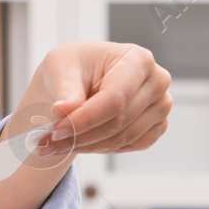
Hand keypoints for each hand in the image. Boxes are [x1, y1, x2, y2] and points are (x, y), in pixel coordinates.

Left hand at [21, 41, 172, 157]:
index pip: (114, 100)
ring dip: (86, 146)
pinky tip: (80, 141)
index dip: (83, 120)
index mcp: (137, 59)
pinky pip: (131, 146)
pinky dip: (102, 148)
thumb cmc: (75, 65)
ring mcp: (161, 105)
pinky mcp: (158, 124)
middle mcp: (157, 81)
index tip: (55, 132)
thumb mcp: (61, 67)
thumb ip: (65, 89)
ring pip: (123, 138)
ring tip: (56, 144)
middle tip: (46, 143)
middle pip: (118, 122)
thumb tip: (63, 111)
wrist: (85, 75)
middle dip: (79, 136)